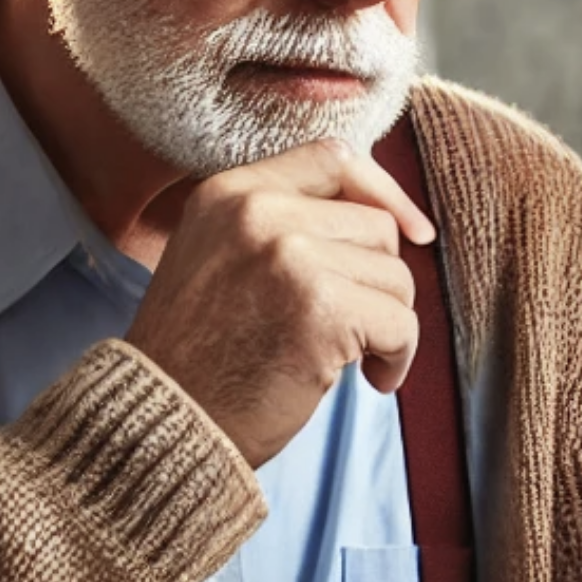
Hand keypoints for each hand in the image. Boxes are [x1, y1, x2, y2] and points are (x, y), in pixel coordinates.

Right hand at [127, 138, 434, 468]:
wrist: (166, 422)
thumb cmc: (203, 355)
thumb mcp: (222, 258)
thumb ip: (285, 225)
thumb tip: (394, 218)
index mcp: (230, 193)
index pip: (334, 158)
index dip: (385, 193)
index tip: (415, 232)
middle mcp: (257, 212)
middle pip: (375, 225)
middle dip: (380, 281)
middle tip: (357, 327)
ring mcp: (287, 257)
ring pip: (395, 276)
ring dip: (389, 324)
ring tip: (354, 357)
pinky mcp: (319, 309)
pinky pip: (401, 323)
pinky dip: (399, 357)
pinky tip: (371, 380)